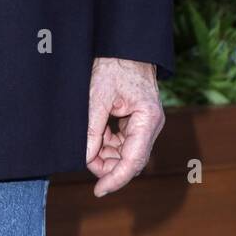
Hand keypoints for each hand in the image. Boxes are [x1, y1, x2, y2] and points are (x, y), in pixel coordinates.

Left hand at [85, 57, 163, 196]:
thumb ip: (92, 129)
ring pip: (126, 153)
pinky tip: (95, 135)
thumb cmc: (114, 64)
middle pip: (130, 160)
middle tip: (84, 160)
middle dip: (107, 165)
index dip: (115, 179)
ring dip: (106, 154)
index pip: (133, 160)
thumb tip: (85, 157)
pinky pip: (124, 142)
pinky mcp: (137, 121)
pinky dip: (108, 143)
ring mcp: (145, 124)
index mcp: (148, 120)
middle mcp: (151, 125)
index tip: (98, 191)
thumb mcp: (97, 95)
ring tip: (88, 144)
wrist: (125, 45)